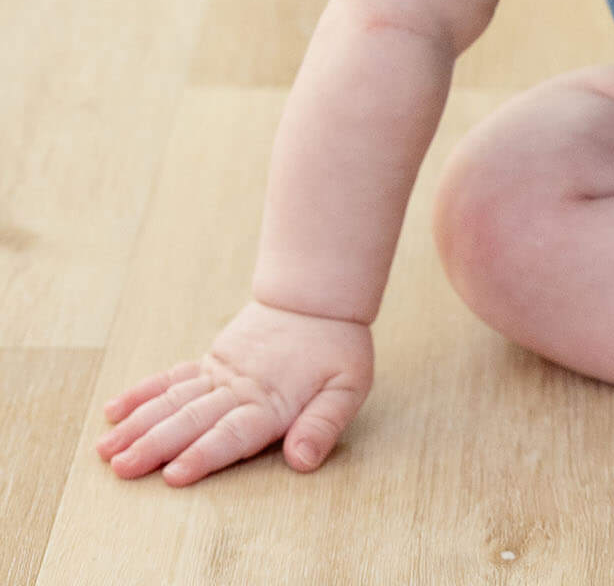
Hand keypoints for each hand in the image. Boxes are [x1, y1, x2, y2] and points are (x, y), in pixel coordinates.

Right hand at [96, 299, 372, 485]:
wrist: (318, 297)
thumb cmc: (337, 349)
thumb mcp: (348, 387)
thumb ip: (324, 424)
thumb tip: (301, 461)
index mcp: (272, 402)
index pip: (234, 433)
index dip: (204, 454)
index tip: (173, 475)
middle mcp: (239, 389)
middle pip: (193, 420)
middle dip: (156, 446)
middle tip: (121, 467)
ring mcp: (220, 373)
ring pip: (174, 400)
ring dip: (139, 424)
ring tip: (106, 448)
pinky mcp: (211, 361)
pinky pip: (172, 377)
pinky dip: (143, 393)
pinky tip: (114, 410)